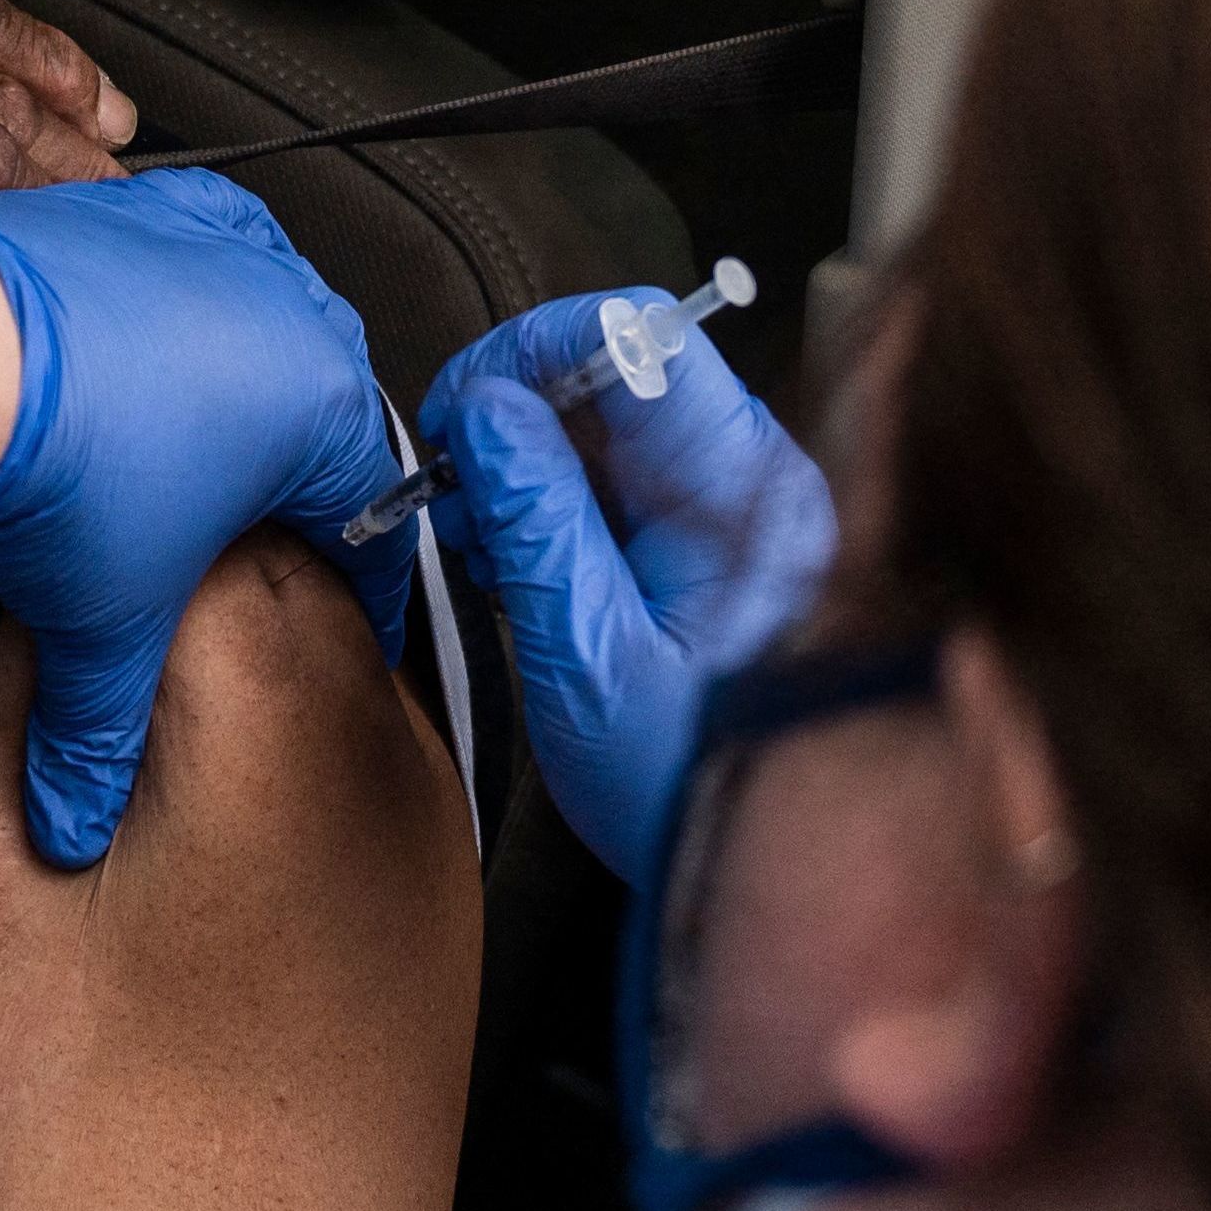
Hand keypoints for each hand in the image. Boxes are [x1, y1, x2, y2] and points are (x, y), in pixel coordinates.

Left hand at [0, 174, 407, 863]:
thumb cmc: (50, 470)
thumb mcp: (98, 624)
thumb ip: (101, 732)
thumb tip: (78, 818)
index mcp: (322, 409)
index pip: (372, 512)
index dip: (367, 583)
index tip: (360, 615)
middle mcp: (292, 309)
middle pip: (327, 409)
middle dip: (307, 475)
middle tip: (271, 531)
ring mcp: (216, 245)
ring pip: (269, 315)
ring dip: (251, 373)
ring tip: (206, 433)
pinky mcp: (140, 207)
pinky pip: (198, 242)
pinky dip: (191, 284)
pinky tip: (159, 320)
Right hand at [419, 295, 830, 885]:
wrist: (759, 876)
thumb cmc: (686, 782)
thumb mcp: (586, 647)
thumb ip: (535, 514)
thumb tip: (486, 408)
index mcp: (746, 484)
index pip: (638, 334)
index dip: (532, 351)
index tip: (459, 410)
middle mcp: (757, 480)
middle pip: (620, 375)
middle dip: (516, 415)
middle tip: (451, 488)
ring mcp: (740, 516)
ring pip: (613, 431)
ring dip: (527, 465)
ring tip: (475, 537)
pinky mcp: (715, 555)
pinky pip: (625, 489)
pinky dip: (557, 508)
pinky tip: (515, 563)